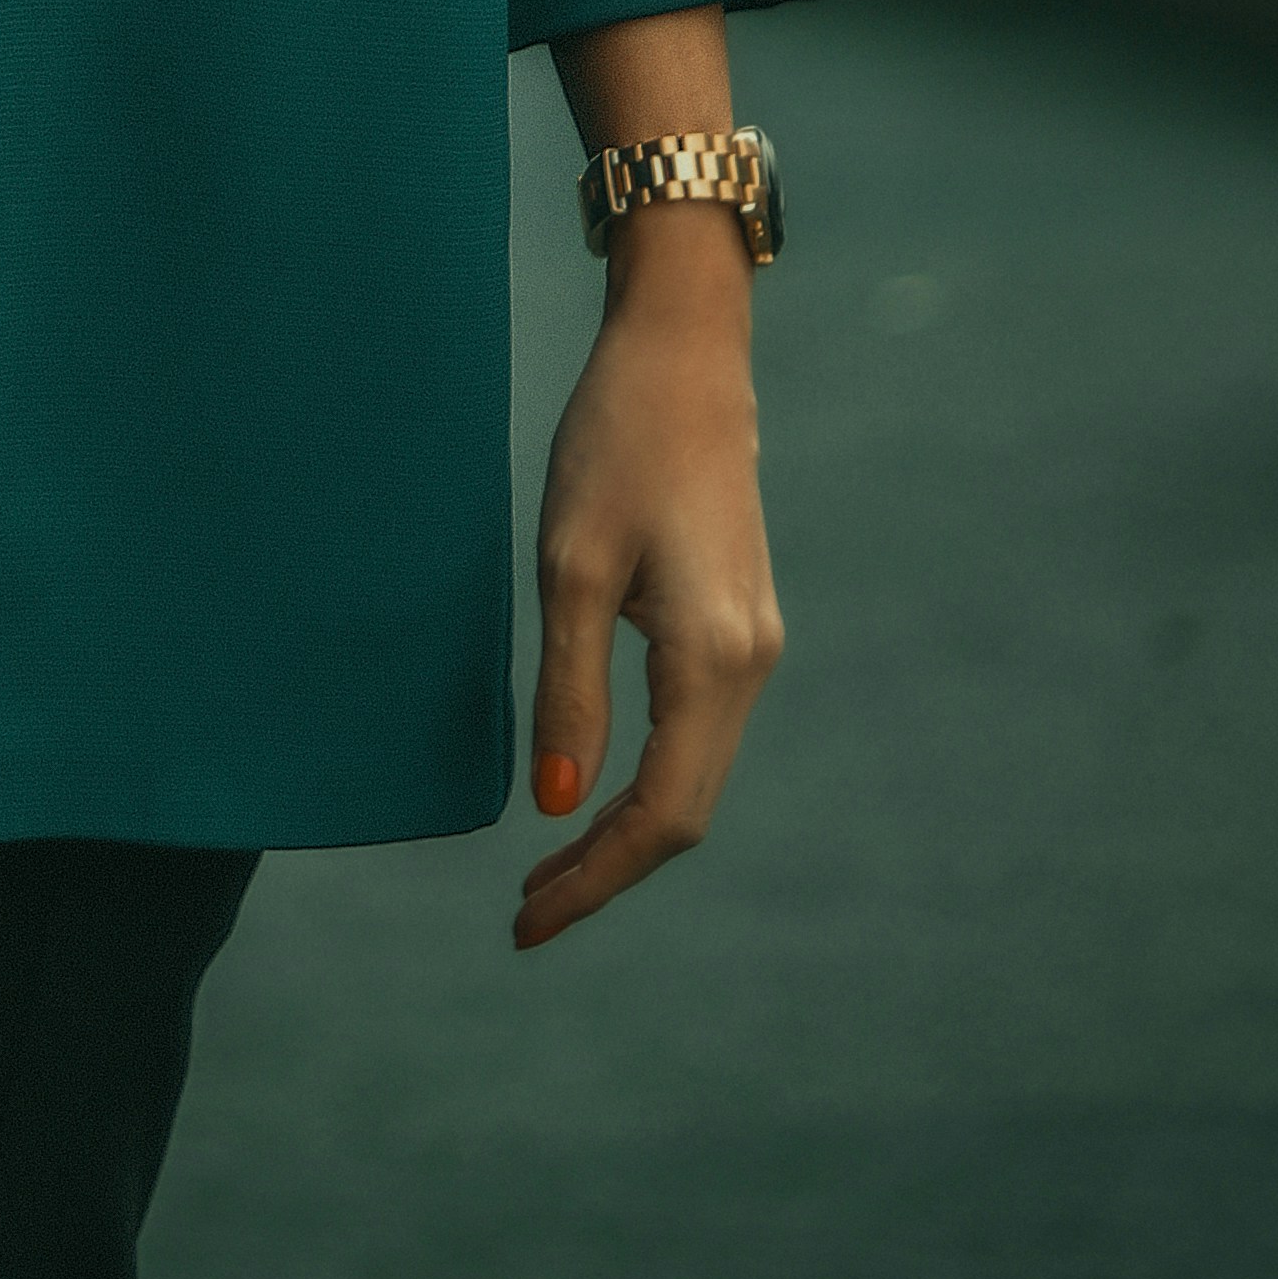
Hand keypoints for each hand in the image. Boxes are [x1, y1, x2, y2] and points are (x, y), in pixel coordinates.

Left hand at [512, 205, 783, 951]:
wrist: (684, 357)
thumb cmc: (614, 444)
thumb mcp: (570, 563)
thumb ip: (569, 686)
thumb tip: (557, 804)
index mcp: (712, 658)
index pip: (661, 816)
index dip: (596, 880)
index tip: (525, 921)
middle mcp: (750, 665)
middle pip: (687, 813)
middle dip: (607, 872)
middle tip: (523, 914)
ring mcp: (754, 646)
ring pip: (696, 779)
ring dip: (625, 833)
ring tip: (546, 870)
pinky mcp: (740, 625)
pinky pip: (698, 735)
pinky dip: (647, 782)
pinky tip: (593, 790)